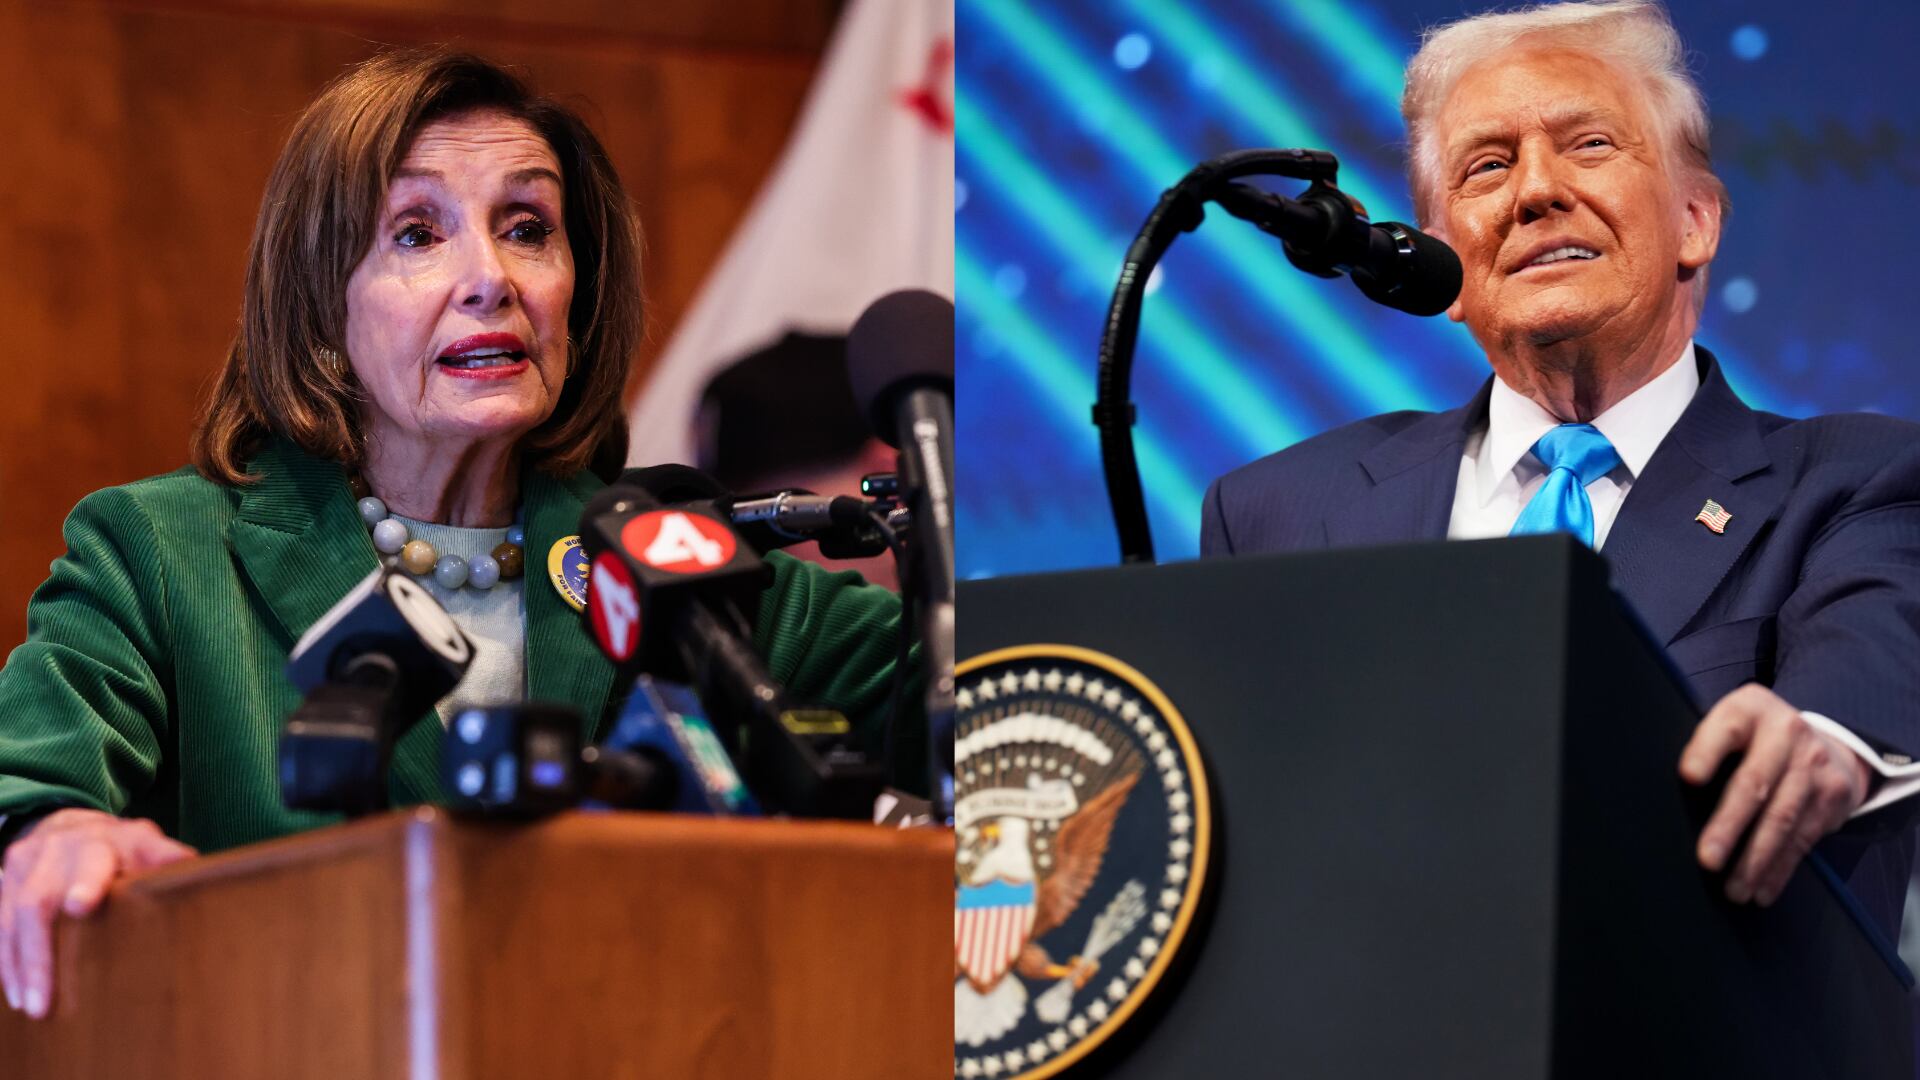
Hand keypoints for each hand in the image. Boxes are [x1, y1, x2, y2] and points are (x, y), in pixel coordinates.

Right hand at [0, 810, 194, 1018]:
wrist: (70, 827)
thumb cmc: (120, 848)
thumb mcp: (146, 845)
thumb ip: (165, 856)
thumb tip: (192, 867)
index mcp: (98, 842)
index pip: (92, 862)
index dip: (87, 882)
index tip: (81, 906)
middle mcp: (55, 852)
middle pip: (37, 900)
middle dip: (39, 953)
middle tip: (44, 999)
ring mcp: (23, 867)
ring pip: (10, 919)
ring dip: (19, 967)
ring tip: (31, 1007)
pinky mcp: (3, 882)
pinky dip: (6, 962)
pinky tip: (16, 993)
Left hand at [1679, 684, 1871, 906]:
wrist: (1824, 741)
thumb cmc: (1753, 740)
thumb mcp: (1732, 724)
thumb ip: (1706, 746)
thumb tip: (1664, 794)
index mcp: (1750, 709)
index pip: (1726, 727)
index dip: (1707, 751)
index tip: (1688, 777)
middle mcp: (1786, 733)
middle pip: (1755, 783)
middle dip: (1729, 825)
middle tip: (1707, 859)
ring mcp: (1814, 764)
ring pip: (1782, 818)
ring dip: (1755, 859)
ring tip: (1733, 889)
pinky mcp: (1833, 796)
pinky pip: (1803, 838)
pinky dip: (1780, 868)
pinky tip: (1761, 890)